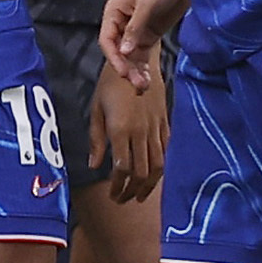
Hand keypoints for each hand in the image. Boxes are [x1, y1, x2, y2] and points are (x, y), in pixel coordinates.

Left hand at [90, 60, 166, 201]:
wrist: (137, 62)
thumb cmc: (110, 85)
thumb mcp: (96, 110)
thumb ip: (96, 140)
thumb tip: (94, 166)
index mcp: (121, 130)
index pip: (123, 168)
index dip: (119, 186)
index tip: (113, 195)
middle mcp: (141, 132)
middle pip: (142, 172)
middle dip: (133, 191)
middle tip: (124, 200)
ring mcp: (156, 129)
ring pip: (158, 165)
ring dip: (149, 185)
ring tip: (139, 196)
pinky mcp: (166, 124)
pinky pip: (167, 151)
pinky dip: (161, 167)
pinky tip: (153, 175)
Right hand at [100, 0, 187, 92]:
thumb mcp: (147, 4)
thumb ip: (135, 28)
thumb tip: (124, 52)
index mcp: (114, 12)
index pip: (107, 40)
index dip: (114, 58)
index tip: (124, 72)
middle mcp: (121, 23)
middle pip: (118, 52)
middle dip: (126, 69)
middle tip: (137, 84)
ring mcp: (135, 30)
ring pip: (130, 57)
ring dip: (135, 72)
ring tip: (143, 87)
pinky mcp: (149, 35)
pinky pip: (142, 55)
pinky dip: (144, 68)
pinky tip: (147, 79)